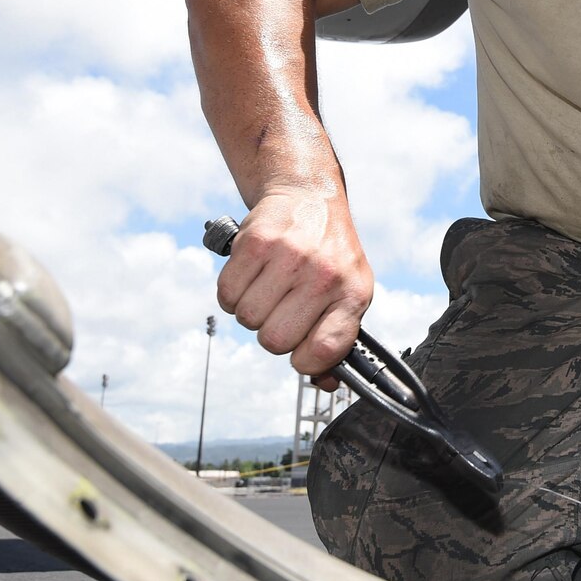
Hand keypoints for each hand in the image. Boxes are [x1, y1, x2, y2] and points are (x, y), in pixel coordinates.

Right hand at [214, 185, 372, 383]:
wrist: (310, 196)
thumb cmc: (330, 255)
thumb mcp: (349, 293)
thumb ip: (337, 341)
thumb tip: (324, 384)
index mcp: (353, 293)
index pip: (323, 351)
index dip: (305, 359)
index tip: (302, 347)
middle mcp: (324, 274)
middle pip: (275, 340)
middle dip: (273, 332)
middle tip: (283, 307)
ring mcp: (290, 256)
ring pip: (247, 319)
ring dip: (252, 310)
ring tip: (269, 287)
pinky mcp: (257, 242)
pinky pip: (227, 294)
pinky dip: (233, 292)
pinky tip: (252, 276)